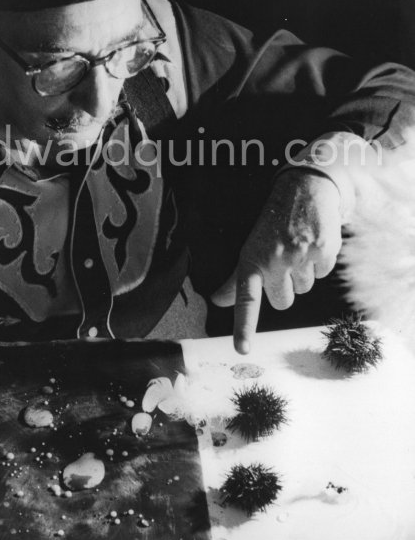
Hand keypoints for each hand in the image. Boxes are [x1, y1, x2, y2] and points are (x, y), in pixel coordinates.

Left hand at [211, 170, 342, 353]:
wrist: (304, 189)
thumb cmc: (273, 225)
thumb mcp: (250, 248)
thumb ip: (236, 280)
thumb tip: (216, 301)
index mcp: (252, 260)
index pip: (246, 299)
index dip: (243, 326)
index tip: (242, 350)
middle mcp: (274, 259)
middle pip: (282, 302)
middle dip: (284, 288)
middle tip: (282, 263)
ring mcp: (299, 255)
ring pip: (304, 290)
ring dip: (302, 274)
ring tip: (297, 249)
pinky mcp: (322, 250)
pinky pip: (322, 275)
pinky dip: (319, 263)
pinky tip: (312, 243)